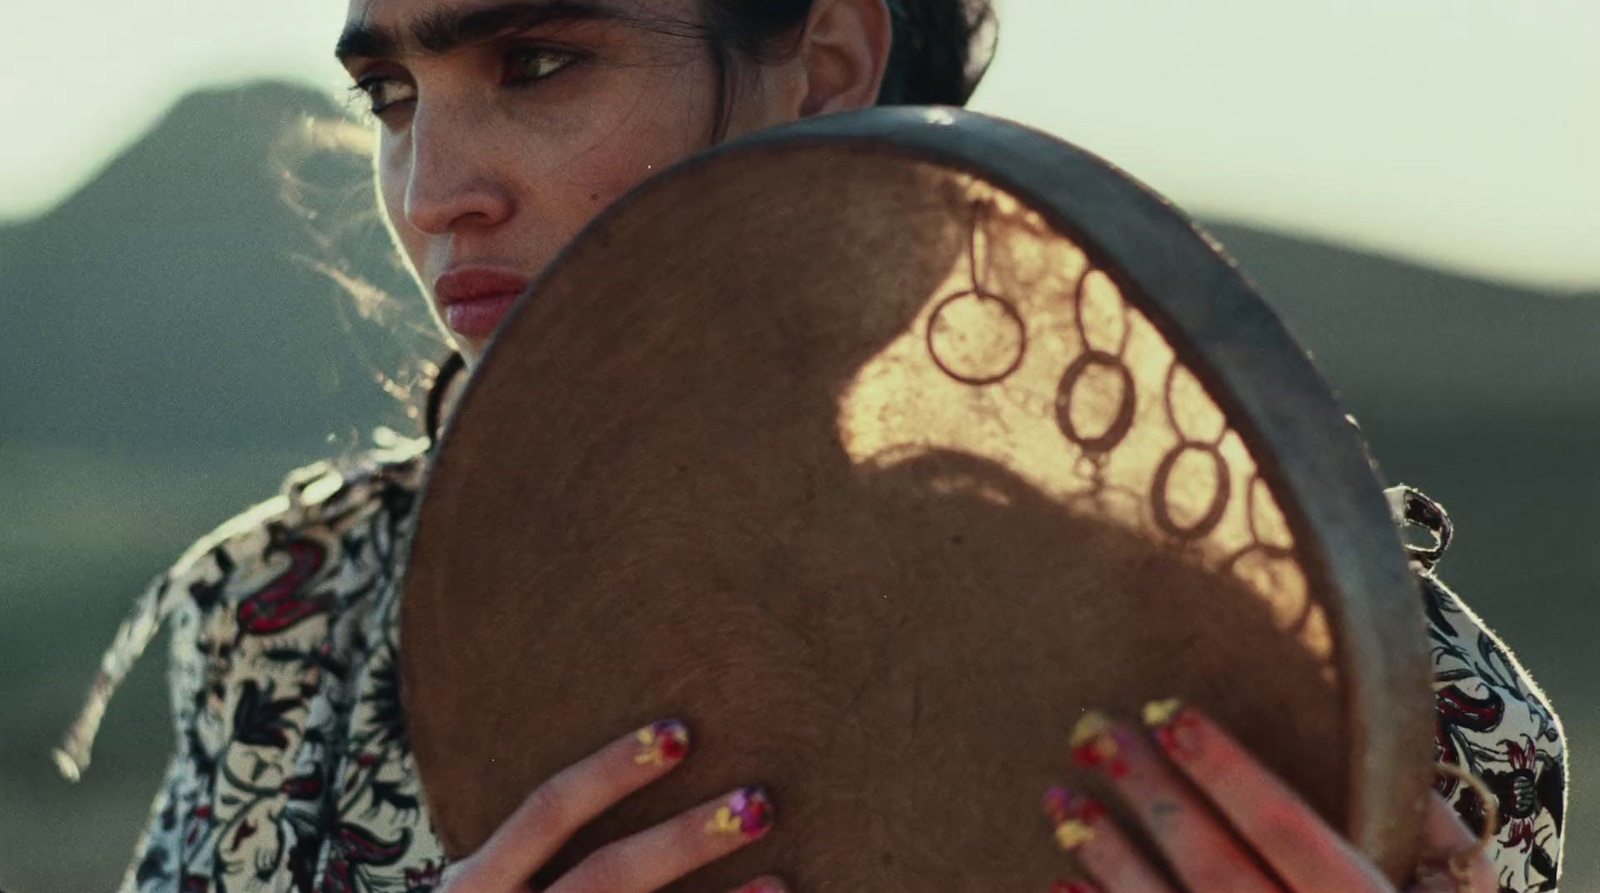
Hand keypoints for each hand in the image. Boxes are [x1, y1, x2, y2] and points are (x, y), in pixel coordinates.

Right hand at [439, 720, 781, 892]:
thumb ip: (533, 847)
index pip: (550, 811)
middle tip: (759, 804)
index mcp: (478, 885)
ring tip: (780, 882)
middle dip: (685, 840)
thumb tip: (658, 752)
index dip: (612, 770)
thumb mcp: (486, 887)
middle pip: (610, 876)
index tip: (679, 733)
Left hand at [1042, 704, 1494, 892]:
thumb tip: (1410, 767)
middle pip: (1214, 866)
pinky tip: (1064, 881)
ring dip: (1108, 856)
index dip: (1227, 770)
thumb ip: (1444, 848)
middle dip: (1151, 796)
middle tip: (1093, 733)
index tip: (1170, 714)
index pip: (1287, 829)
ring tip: (1061, 798)